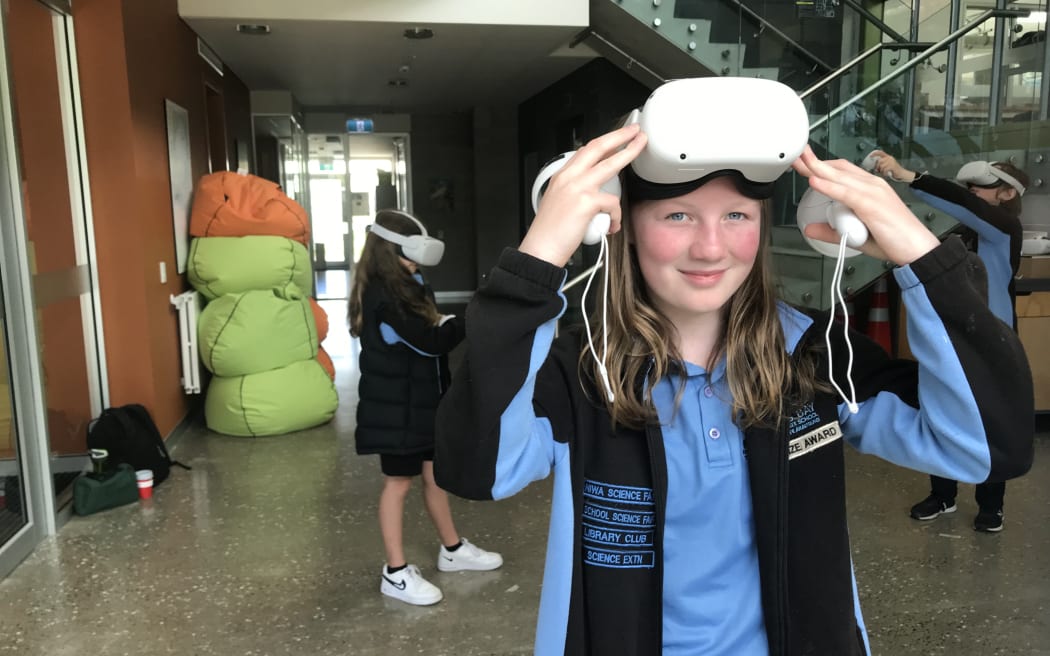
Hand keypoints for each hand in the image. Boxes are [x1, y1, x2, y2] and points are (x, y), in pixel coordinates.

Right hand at [519, 124, 646, 266]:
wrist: (541, 250)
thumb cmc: (550, 233)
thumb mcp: (558, 202)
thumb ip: (576, 190)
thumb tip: (598, 190)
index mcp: (561, 176)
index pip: (585, 151)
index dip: (604, 141)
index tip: (617, 137)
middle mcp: (569, 177)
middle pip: (598, 147)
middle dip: (619, 136)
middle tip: (635, 131)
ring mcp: (577, 188)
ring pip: (610, 165)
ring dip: (629, 153)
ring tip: (640, 148)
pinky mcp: (586, 202)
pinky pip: (612, 203)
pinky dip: (615, 217)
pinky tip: (610, 226)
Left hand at [792, 146, 939, 265]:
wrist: (917, 249)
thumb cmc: (893, 239)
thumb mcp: (853, 235)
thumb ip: (831, 230)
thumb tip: (809, 228)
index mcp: (870, 188)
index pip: (841, 169)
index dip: (821, 165)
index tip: (803, 162)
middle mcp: (872, 185)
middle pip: (837, 168)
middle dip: (813, 162)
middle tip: (795, 155)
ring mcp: (873, 192)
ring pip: (839, 176)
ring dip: (817, 168)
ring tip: (799, 162)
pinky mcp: (872, 204)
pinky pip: (846, 193)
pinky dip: (828, 186)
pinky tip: (814, 181)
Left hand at [868, 149, 915, 182]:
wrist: (901, 174)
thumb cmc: (893, 171)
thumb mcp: (887, 166)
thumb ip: (881, 164)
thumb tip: (874, 166)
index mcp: (888, 157)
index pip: (881, 152)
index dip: (875, 153)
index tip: (870, 156)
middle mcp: (890, 158)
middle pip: (879, 161)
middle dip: (878, 167)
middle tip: (879, 171)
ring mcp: (892, 161)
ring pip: (881, 166)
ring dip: (881, 171)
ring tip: (884, 173)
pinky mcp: (893, 166)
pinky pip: (884, 169)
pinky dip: (884, 173)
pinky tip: (886, 174)